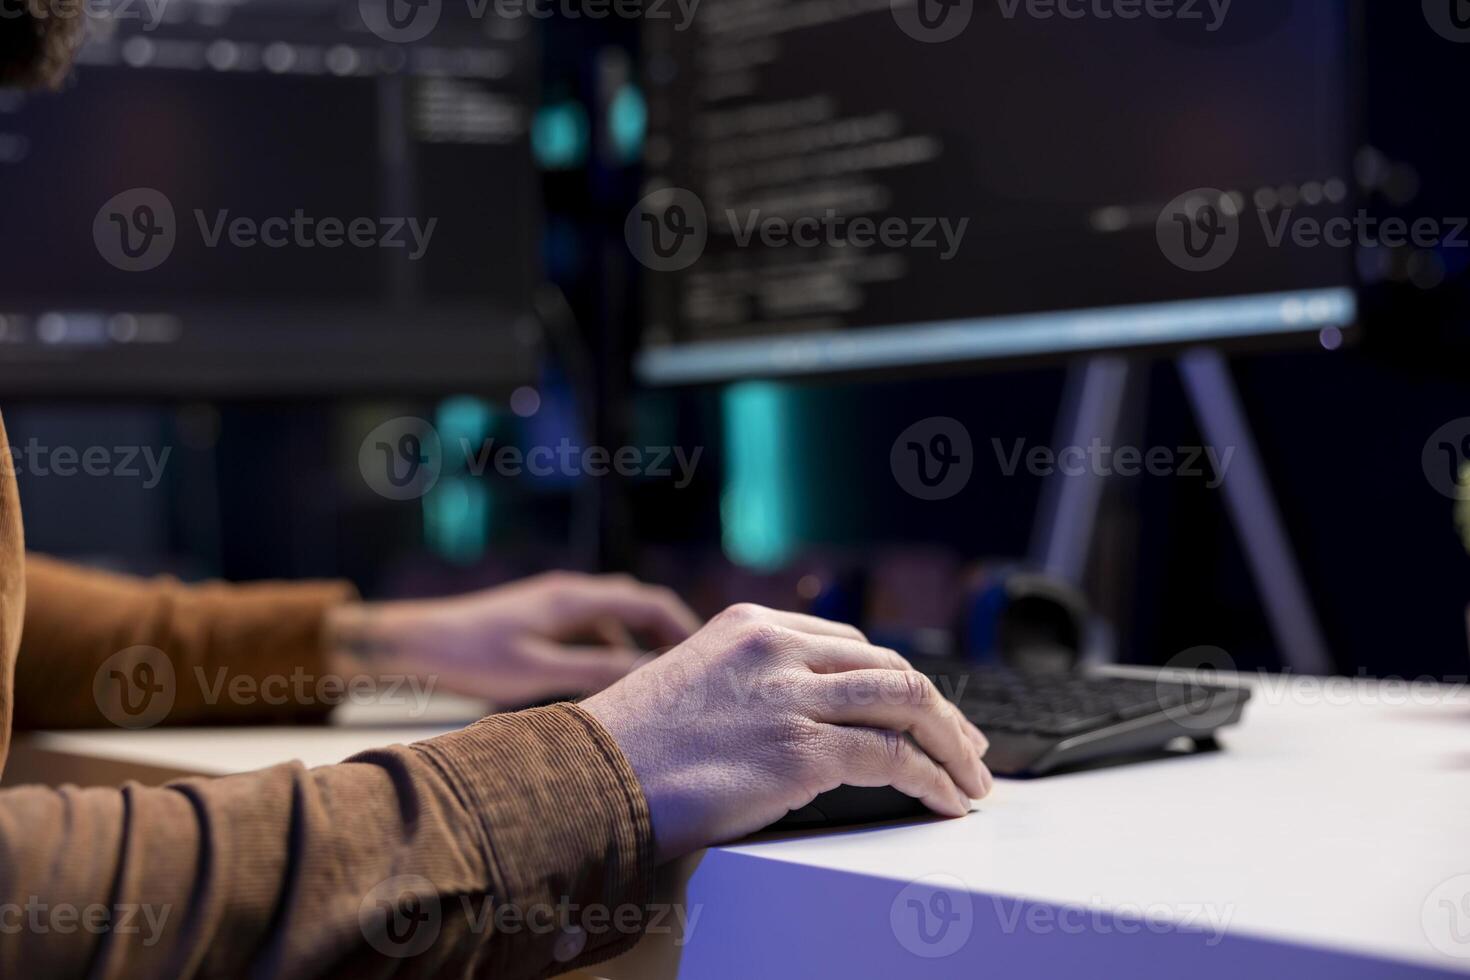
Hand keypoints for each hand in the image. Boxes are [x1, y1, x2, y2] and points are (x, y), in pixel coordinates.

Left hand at [325, 572, 700, 707]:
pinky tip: (607, 688)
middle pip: (636, 607)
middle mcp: (570, 593)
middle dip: (667, 637)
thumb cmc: (472, 657)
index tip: (710, 658)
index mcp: (575, 598)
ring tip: (655, 688)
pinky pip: (590, 632)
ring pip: (613, 622)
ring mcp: (555, 605)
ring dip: (637, 648)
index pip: (649, 601)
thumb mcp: (538, 671)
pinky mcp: (540, 622)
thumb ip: (597, 670)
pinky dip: (610, 652)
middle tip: (691, 675)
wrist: (413, 644)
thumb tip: (652, 675)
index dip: (685, 627)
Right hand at [581, 603, 991, 860]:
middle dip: (941, 710)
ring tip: (973, 777)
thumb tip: (804, 717)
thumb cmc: (631, 747)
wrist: (588, 780)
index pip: (853, 645)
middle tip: (969, 745)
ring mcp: (791, 695)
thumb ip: (751, 683)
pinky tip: (945, 799)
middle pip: (891, 668)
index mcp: (752, 626)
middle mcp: (778, 649)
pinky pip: (892, 758)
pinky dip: (932, 779)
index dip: (898, 681)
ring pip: (907, 702)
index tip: (923, 711)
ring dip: (953, 744)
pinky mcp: (799, 750)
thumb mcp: (694, 683)